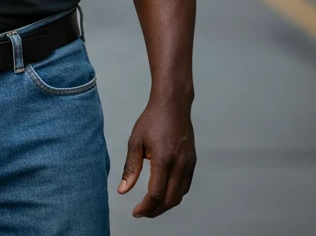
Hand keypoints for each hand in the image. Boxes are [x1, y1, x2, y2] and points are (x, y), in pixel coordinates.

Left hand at [117, 95, 195, 217]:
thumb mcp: (135, 142)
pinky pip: (186, 185)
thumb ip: (130, 168)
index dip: (145, 207)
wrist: (173, 103)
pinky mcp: (192, 160)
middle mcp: (179, 163)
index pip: (156, 194)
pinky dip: (175, 194)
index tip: (136, 211)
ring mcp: (188, 162)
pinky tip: (164, 192)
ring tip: (151, 205)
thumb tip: (123, 190)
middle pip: (170, 199)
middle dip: (155, 210)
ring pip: (180, 194)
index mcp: (163, 159)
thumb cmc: (153, 119)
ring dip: (166, 204)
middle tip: (142, 212)